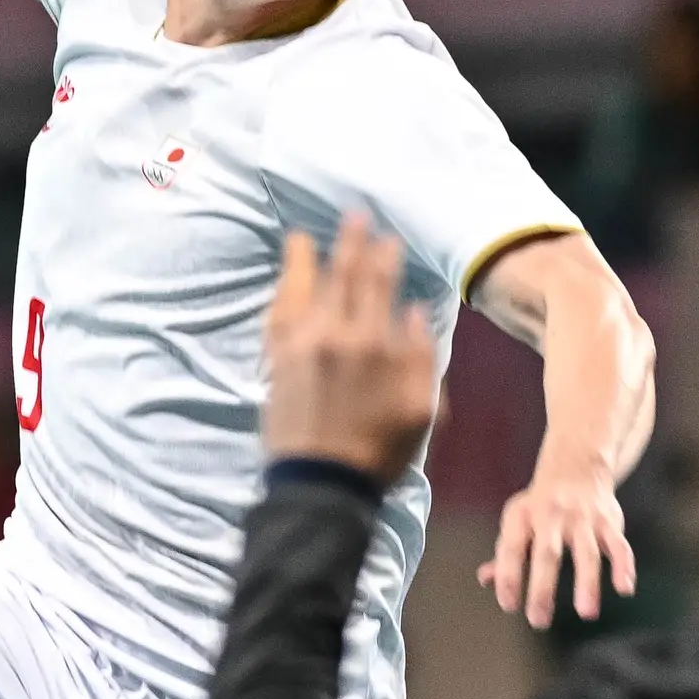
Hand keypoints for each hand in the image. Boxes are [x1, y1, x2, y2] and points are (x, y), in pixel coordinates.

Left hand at [263, 216, 435, 481]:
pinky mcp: (277, 359)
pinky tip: (285, 276)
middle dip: (351, 241)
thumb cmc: (380, 451)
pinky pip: (278, 312)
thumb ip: (420, 357)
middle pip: (345, 275)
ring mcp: (301, 344)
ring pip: (307, 287)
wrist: (322, 484)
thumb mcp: (421, 410)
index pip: (382, 285)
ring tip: (308, 234)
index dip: (385, 256)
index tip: (387, 237)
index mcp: (378, 345)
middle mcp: (337, 334)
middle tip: (352, 214)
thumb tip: (414, 312)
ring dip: (311, 256)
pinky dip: (283, 289)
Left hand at [484, 453, 635, 630]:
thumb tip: (486, 579)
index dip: (508, 577)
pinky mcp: (608, 521)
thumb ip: (505, 553)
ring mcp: (583, 517)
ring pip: (587, 552)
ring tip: (586, 613)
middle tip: (538, 620)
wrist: (577, 465)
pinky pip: (618, 545)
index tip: (509, 605)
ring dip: (587, 583)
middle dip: (542, 589)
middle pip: (547, 554)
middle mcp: (552, 515)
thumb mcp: (518, 521)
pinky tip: (624, 589)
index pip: (511, 548)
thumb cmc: (540, 505)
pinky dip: (623, 566)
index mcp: (523, 515)